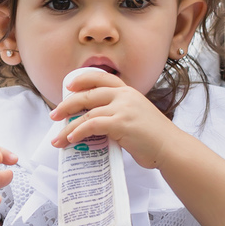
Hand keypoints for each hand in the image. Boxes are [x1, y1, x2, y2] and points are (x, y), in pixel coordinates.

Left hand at [48, 70, 181, 169]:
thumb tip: (94, 122)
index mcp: (128, 91)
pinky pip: (92, 125)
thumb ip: (117, 113)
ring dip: (68, 126)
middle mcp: (125, 96)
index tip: (68, 86)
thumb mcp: (135, 116)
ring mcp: (123, 108)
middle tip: (54, 115)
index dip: (82, 79)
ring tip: (58, 138)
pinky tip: (71, 139)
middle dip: (67, 105)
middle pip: (88, 94)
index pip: (101, 78)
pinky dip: (78, 132)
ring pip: (87, 113)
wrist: (170, 148)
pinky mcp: (121, 124)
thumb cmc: (153, 137)